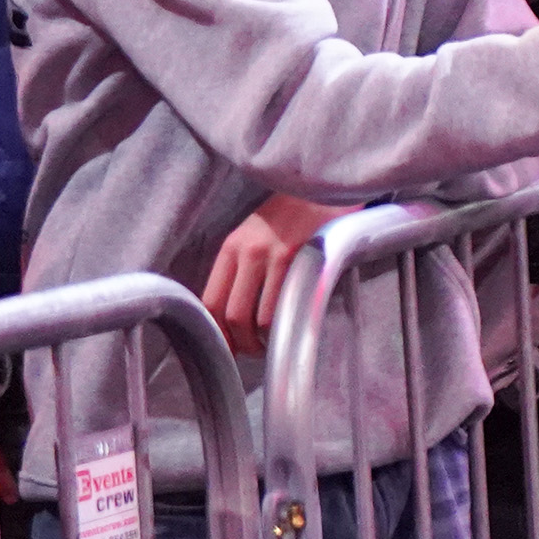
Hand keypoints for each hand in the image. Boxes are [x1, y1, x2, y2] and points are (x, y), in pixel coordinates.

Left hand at [198, 195, 346, 357]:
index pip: (210, 300)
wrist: (329, 185)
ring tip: (275, 344)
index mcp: (232, 246)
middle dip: (239, 344)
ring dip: (264, 341)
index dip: (216, 333)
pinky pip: (283, 307)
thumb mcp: (260, 233)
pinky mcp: (300, 260)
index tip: (227, 349)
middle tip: (253, 353)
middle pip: (229, 314)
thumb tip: (237, 311)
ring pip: (254, 318)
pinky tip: (292, 328)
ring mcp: (273, 255)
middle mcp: (247, 250)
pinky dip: (284, 327)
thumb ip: (245, 264)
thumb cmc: (298, 213)